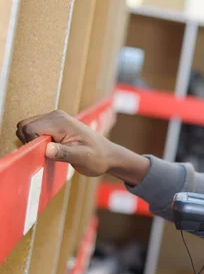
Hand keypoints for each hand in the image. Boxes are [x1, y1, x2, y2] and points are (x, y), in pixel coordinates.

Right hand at [15, 110, 148, 184]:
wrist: (108, 155)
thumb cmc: (97, 158)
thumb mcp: (82, 158)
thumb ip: (64, 153)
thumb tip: (47, 149)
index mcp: (61, 121)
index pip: (29, 128)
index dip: (32, 143)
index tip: (46, 154)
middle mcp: (56, 115)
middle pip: (24, 126)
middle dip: (30, 142)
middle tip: (49, 153)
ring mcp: (55, 118)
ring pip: (27, 127)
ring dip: (33, 142)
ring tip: (52, 151)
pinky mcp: (55, 124)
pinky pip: (34, 130)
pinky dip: (36, 141)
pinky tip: (52, 149)